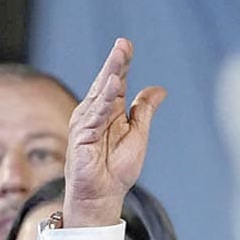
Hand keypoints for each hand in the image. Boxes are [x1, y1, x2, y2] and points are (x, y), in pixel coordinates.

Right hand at [63, 38, 165, 226]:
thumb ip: (144, 111)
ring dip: (109, 78)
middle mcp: (94, 113)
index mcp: (109, 110)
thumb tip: (159, 89)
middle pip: (106, 84)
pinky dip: (102, 104)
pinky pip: (93, 118)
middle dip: (115, 64)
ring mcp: (86, 124)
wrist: (105, 194)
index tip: (127, 44)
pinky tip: (111, 89)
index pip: (116, 82)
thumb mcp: (138, 134)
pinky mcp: (81, 138)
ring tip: (119, 61)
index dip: (122, 64)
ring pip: (99, 96)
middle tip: (123, 44)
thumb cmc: (118, 167)